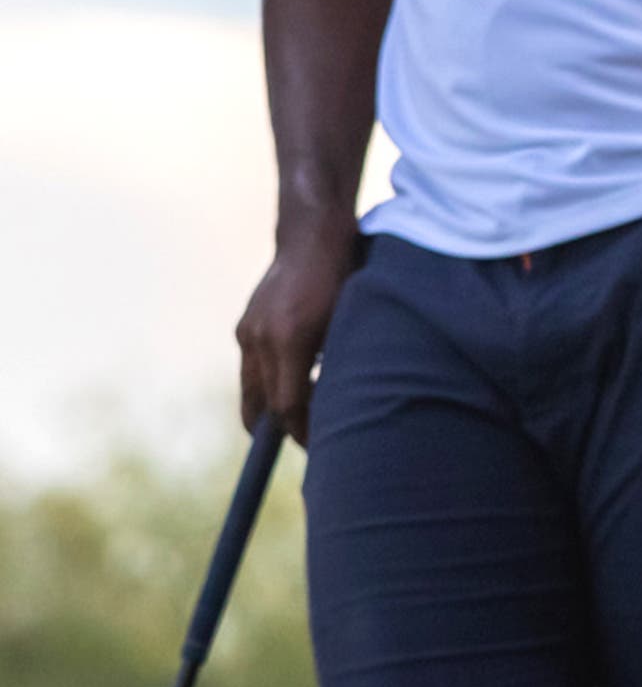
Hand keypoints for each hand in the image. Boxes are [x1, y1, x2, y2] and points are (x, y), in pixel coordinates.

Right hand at [236, 220, 360, 442]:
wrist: (312, 239)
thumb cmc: (345, 281)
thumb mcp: (351, 325)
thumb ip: (339, 366)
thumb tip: (338, 409)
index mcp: (290, 340)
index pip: (288, 406)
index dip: (303, 432)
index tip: (320, 447)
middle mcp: (260, 338)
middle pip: (265, 404)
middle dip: (285, 428)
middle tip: (310, 444)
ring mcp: (247, 331)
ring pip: (253, 390)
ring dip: (272, 409)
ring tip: (301, 422)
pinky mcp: (244, 326)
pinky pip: (253, 369)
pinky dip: (270, 384)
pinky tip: (295, 387)